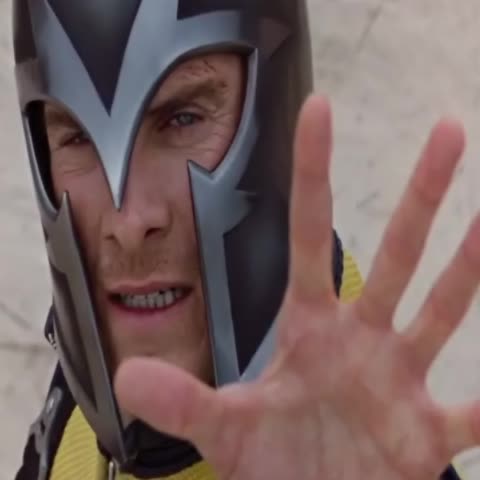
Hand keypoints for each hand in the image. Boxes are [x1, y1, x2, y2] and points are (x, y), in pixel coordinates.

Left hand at [115, 96, 479, 479]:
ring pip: (439, 310)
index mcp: (310, 327)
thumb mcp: (222, 429)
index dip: (312, 173)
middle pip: (393, 254)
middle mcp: (359, 339)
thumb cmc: (271, 466)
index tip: (317, 110)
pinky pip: (474, 412)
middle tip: (446, 133)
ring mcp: (398, 380)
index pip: (308, 236)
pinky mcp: (426, 432)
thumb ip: (182, 401)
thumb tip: (127, 377)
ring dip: (467, 266)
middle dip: (419, 195)